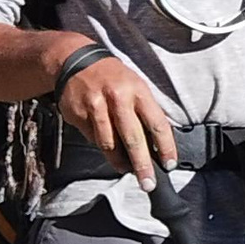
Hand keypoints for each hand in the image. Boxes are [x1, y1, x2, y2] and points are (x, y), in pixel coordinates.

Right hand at [58, 55, 176, 186]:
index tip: (169, 165)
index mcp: (138, 91)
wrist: (75, 60)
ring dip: (119, 161)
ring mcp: (96, 107)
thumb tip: (156, 146)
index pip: (157, 124)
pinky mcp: (79, 114)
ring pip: (109, 144)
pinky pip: (93, 138)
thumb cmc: (113, 78)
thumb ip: (145, 112)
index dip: (165, 147)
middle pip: (133, 139)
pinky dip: (101, 145)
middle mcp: (118, 98)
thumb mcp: (136, 86)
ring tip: (125, 168)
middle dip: (142, 165)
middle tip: (148, 183)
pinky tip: (106, 145)